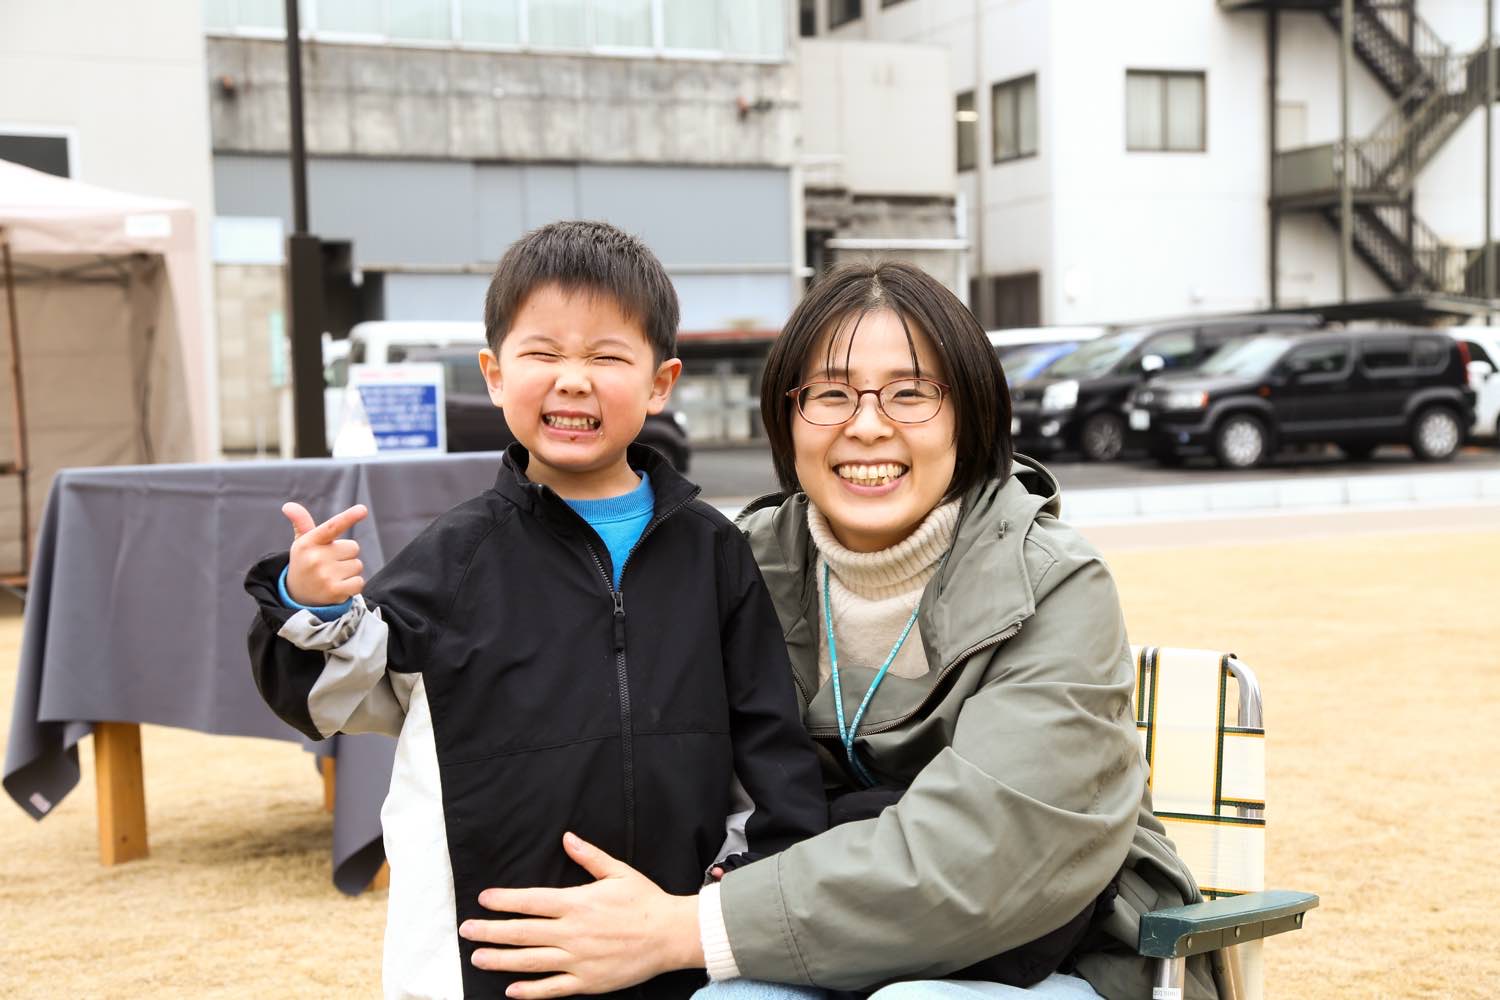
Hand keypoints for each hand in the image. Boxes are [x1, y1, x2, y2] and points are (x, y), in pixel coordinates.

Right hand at [282, 501, 367, 605]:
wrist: (297, 595)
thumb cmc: (305, 562)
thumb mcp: (303, 543)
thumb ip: (302, 523)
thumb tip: (288, 506)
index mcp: (309, 542)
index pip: (332, 527)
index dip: (348, 517)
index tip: (362, 509)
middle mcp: (315, 557)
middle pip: (353, 548)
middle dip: (346, 555)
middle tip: (330, 564)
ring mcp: (324, 575)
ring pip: (357, 565)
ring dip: (349, 572)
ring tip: (332, 576)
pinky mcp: (334, 591)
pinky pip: (359, 582)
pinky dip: (353, 586)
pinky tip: (338, 587)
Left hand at [460, 832, 703, 998]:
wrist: (671, 935)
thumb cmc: (645, 901)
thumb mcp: (619, 872)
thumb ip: (589, 857)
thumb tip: (567, 838)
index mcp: (577, 903)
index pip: (531, 901)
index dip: (504, 900)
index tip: (484, 899)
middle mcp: (573, 932)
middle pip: (522, 932)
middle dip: (491, 930)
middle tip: (467, 930)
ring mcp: (578, 960)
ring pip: (530, 961)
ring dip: (501, 960)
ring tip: (478, 958)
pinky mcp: (588, 982)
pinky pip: (553, 989)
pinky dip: (530, 991)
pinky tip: (511, 991)